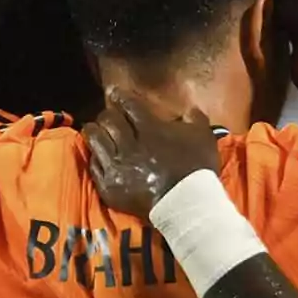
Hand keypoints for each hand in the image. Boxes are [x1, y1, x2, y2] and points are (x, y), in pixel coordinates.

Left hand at [83, 89, 221, 219]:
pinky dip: (95, 156)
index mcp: (150, 128)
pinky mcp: (109, 186)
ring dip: (94, 131)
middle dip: (107, 114)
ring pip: (95, 139)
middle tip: (108, 114)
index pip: (128, 104)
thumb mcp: (203, 137)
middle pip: (108, 120)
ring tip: (94, 129)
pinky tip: (97, 154)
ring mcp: (117, 165)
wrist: (186, 204)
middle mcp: (128, 144)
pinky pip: (94, 165)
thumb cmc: (196, 169)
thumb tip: (191, 109)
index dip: (120, 96)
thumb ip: (196, 118)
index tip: (115, 92)